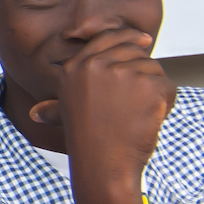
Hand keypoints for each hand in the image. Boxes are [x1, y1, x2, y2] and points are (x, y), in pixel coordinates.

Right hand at [32, 30, 177, 177]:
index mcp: (75, 67)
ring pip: (154, 70)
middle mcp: (95, 65)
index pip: (108, 38)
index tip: (145, 41)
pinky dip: (167, 103)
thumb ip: (54, 108)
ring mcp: (121, 72)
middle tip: (139, 101)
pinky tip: (152, 119)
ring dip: (155, 92)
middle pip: (135, 52)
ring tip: (140, 116)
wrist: (103, 167)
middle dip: (144, 73)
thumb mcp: (66, 117)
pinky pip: (168, 86)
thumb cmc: (88, 145)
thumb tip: (36, 114)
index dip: (129, 37)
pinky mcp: (146, 84)